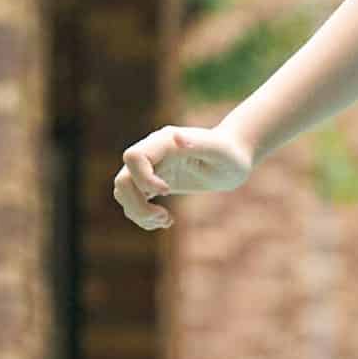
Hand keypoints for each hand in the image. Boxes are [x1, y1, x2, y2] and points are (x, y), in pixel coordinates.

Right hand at [112, 125, 254, 231]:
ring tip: (165, 220)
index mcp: (163, 141)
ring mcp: (150, 169)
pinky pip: (133, 200)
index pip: (133, 157)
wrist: (233, 159)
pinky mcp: (153, 183)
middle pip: (123, 180)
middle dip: (137, 205)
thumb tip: (176, 137)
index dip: (143, 178)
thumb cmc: (230, 154)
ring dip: (138, 213)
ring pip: (123, 193)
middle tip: (164, 217)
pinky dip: (143, 216)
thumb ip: (198, 143)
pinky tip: (166, 221)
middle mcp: (152, 153)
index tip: (167, 191)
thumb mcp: (219, 150)